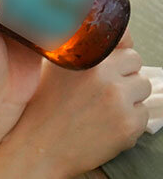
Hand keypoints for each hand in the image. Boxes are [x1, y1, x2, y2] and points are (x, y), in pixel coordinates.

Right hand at [0, 30, 151, 178]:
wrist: (38, 147)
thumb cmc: (42, 107)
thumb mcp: (52, 67)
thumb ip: (75, 47)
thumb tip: (101, 35)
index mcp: (83, 56)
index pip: (121, 39)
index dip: (116, 49)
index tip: (111, 60)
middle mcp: (102, 75)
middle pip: (134, 61)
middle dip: (122, 73)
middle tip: (101, 89)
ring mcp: (117, 100)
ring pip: (142, 87)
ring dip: (129, 96)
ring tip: (102, 107)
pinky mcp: (128, 124)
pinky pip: (143, 113)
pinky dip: (129, 120)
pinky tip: (105, 124)